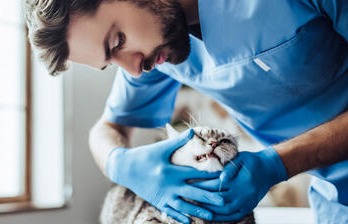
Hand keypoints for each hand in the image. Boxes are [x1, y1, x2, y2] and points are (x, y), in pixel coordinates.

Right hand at [106, 129, 223, 223]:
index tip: (223, 177)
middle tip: (224, 201)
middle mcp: (168, 185)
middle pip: (192, 192)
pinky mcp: (157, 201)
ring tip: (212, 216)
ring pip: (184, 206)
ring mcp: (162, 195)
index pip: (194, 174)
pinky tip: (190, 222)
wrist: (124, 168)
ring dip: (198, 211)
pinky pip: (170, 212)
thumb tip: (192, 132)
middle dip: (208, 197)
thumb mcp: (160, 148)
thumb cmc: (144, 156)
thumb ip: (177, 142)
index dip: (209, 175)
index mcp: (170, 171)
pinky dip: (180, 217)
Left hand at [198, 147, 287, 220]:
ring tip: (195, 206)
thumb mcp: (241, 158)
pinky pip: (233, 216)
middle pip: (218, 199)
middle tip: (187, 196)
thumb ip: (230, 168)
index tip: (189, 183)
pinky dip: (221, 217)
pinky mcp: (248, 208)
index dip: (202, 185)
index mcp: (240, 181)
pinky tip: (210, 215)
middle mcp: (243, 194)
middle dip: (202, 198)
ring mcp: (246, 203)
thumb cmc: (251, 161)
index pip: (216, 185)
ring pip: (224, 211)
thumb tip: (220, 178)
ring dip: (209, 210)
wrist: (269, 169)